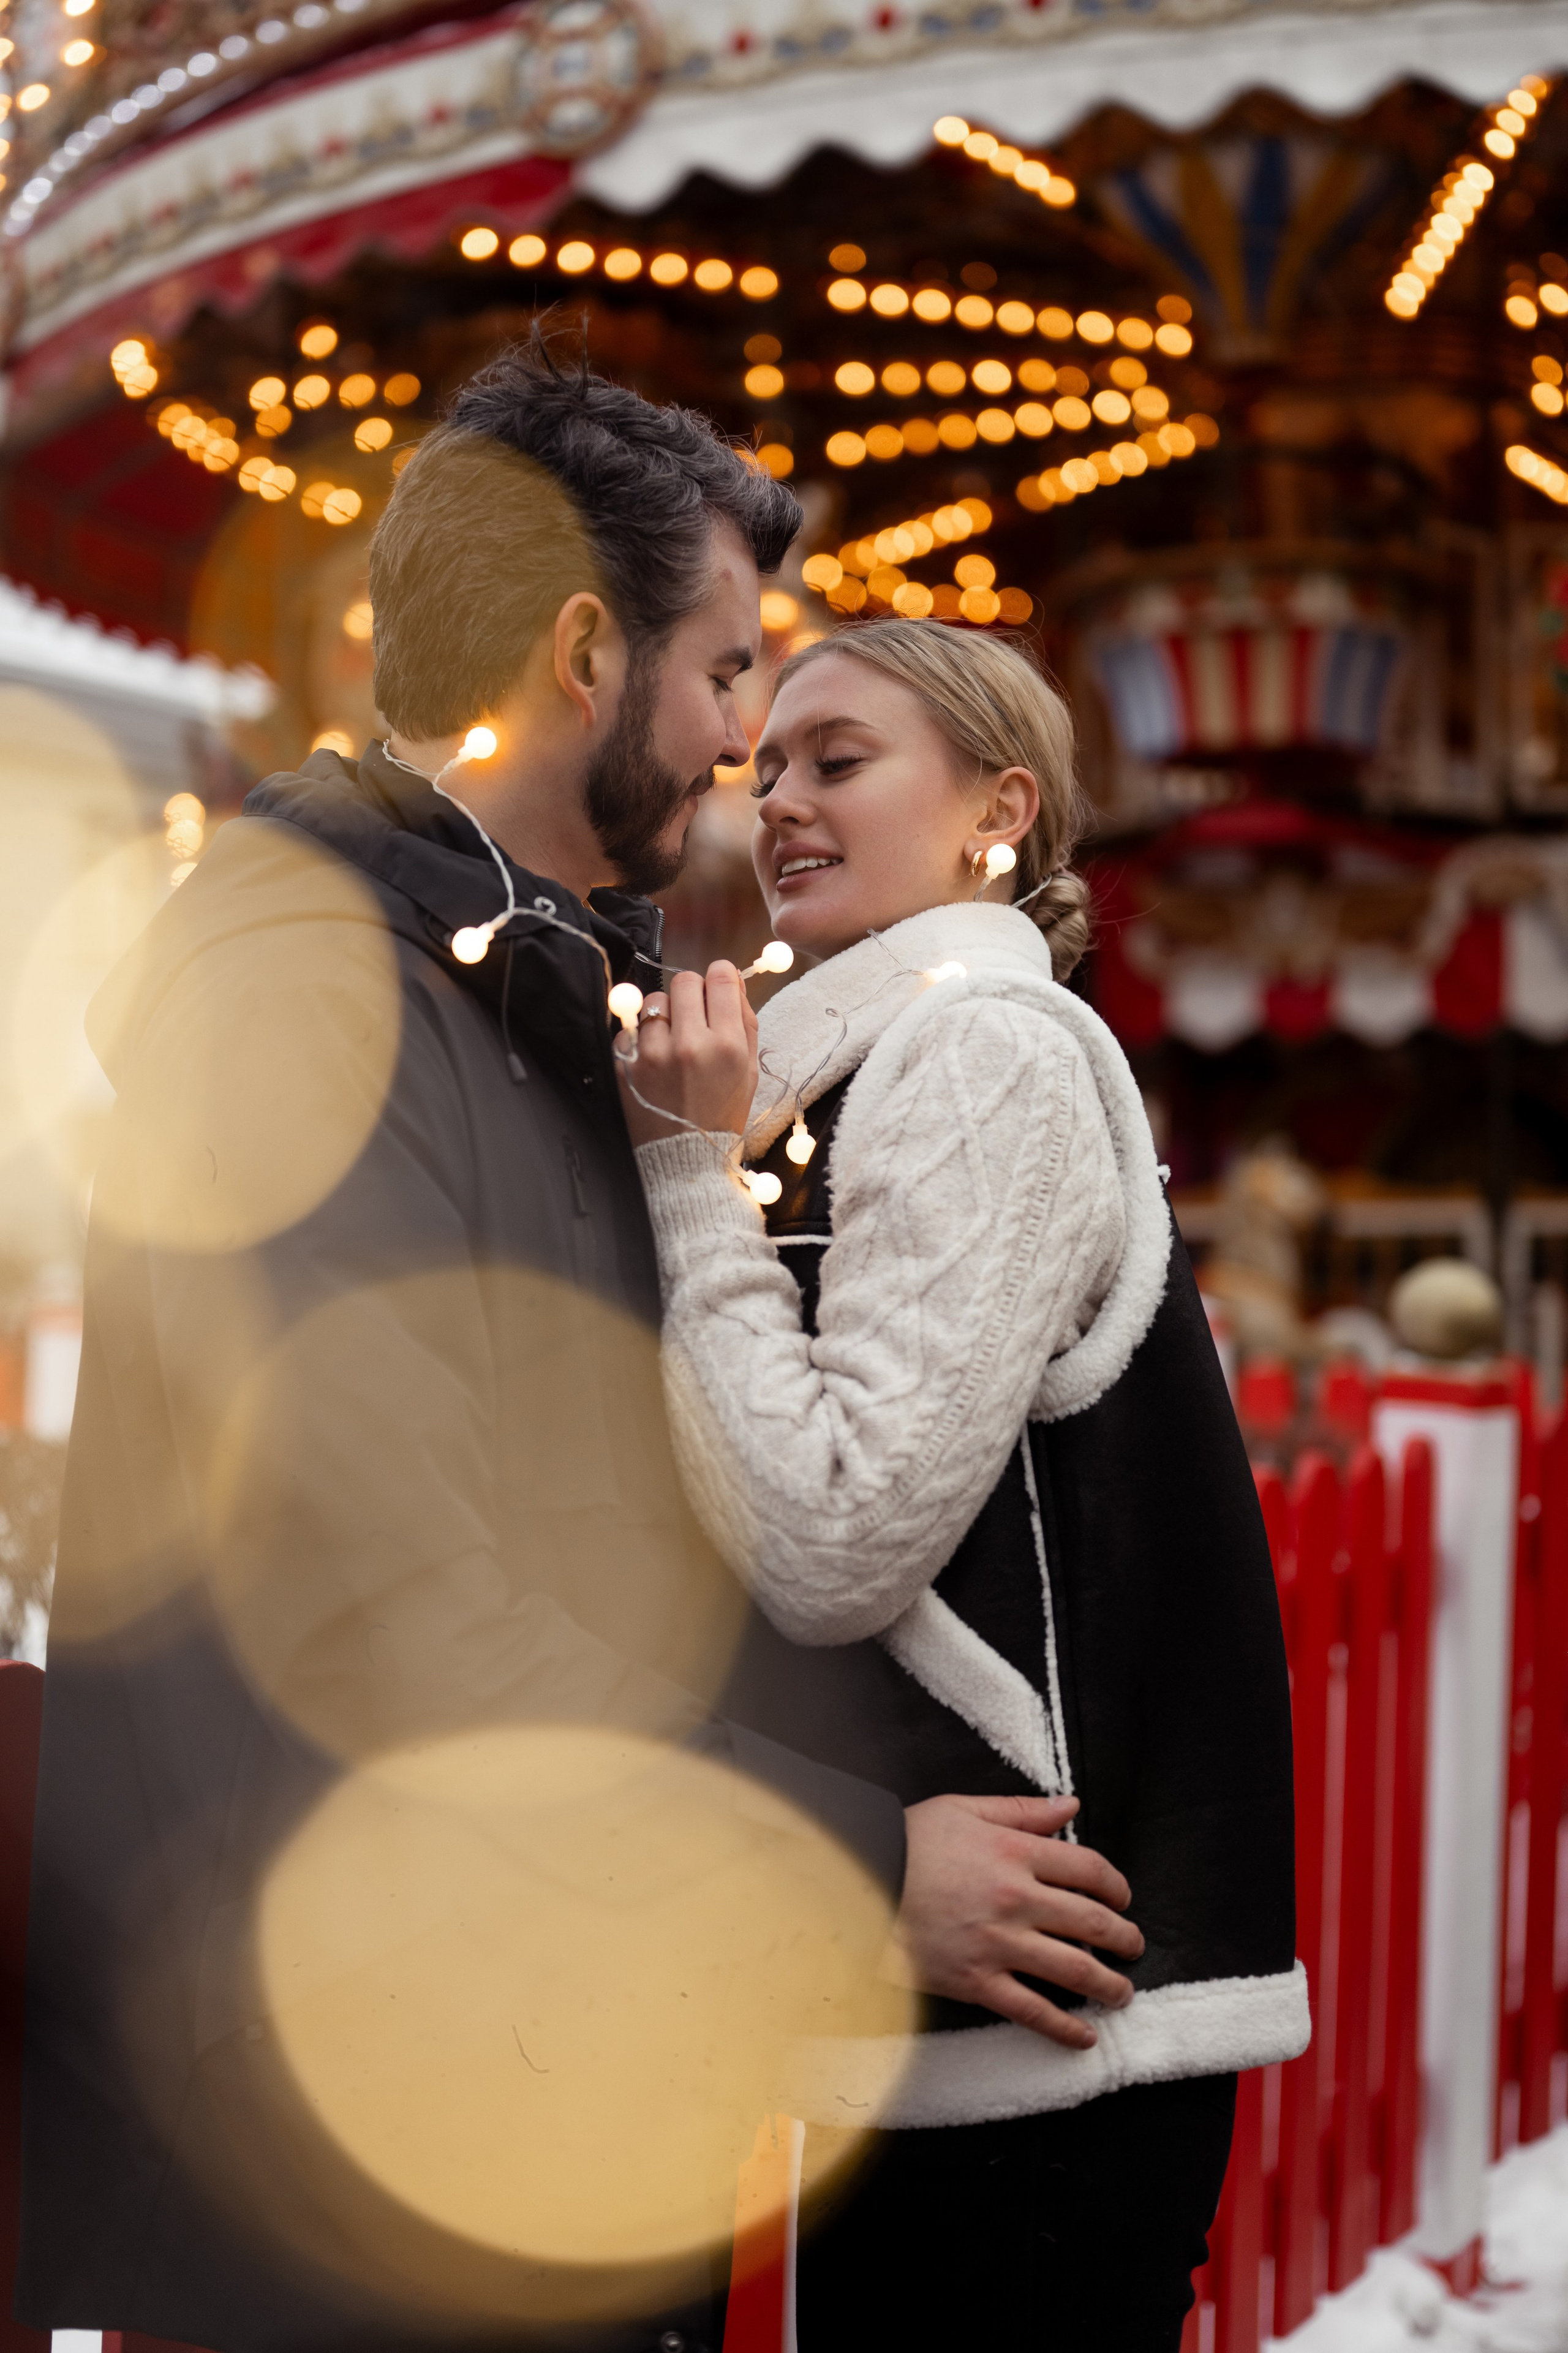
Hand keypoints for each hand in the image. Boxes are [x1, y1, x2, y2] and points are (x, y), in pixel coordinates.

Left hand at [617, 962, 758, 1146]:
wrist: (684, 1160)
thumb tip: (733, 981)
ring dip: (665, 1015)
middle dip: (692, 993)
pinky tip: (653, 1060)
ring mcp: (653, 1054)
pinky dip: (641, 1038)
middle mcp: (690, 1045)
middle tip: (694, 1016)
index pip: (720, 978)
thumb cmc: (720, 1115)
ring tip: (672, 1042)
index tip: (716, 988)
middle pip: (685, 981)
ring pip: (654, 1001)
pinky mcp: (626, 1064)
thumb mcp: (748, 1071)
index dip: (720, 977)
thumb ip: (745, 1022)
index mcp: (727, 1046)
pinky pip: (630, 1028)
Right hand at [892, 1793, 1142, 2045]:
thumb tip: (1072, 1806)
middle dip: (1124, 1939)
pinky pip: (1031, 2010)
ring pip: (1073, 1970)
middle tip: (1133, 1947)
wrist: (858, 1881)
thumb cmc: (910, 1841)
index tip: (1123, 1899)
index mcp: (1017, 1853)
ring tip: (1121, 1993)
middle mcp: (1017, 1899)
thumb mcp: (966, 1810)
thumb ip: (1023, 1810)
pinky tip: (1084, 2036)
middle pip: (1091, 1922)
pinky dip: (1064, 2028)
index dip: (1116, 1887)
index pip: (1090, 1870)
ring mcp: (998, 1944)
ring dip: (1108, 1985)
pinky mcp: (976, 1981)